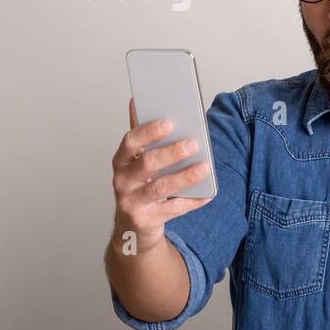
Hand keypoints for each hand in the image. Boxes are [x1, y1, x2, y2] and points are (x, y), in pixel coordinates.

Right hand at [111, 97, 212, 253]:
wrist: (133, 227)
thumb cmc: (139, 186)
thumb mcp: (136, 161)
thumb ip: (141, 135)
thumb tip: (137, 101)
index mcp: (122, 161)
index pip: (131, 142)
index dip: (148, 132)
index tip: (169, 122)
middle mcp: (123, 181)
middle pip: (147, 164)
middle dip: (171, 153)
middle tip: (193, 144)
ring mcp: (132, 202)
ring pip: (160, 188)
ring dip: (185, 177)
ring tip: (205, 167)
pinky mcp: (146, 220)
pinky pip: (173, 209)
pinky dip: (192, 201)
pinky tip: (207, 194)